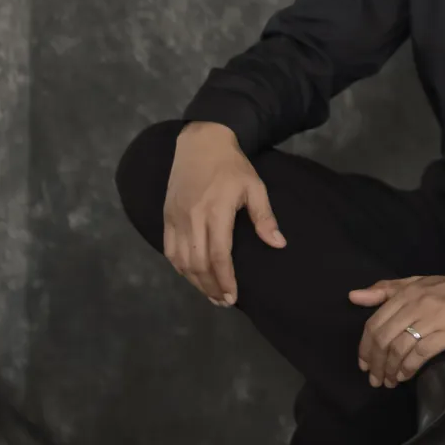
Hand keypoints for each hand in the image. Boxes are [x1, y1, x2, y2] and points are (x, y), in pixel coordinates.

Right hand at [162, 121, 286, 305]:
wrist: (200, 142)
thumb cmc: (232, 165)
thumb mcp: (255, 187)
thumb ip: (264, 217)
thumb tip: (278, 244)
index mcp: (216, 211)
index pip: (219, 256)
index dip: (225, 280)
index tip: (233, 297)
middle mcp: (192, 218)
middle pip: (198, 264)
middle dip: (211, 287)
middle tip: (224, 302)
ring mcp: (176, 217)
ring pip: (181, 260)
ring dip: (195, 282)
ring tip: (210, 294)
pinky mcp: (166, 215)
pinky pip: (169, 249)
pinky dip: (179, 267)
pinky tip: (191, 276)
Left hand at [350, 272, 444, 387]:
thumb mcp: (420, 284)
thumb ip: (387, 290)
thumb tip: (353, 296)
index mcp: (408, 292)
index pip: (375, 322)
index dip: (365, 347)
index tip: (364, 364)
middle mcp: (418, 303)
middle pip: (384, 337)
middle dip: (376, 363)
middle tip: (375, 379)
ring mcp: (434, 317)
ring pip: (400, 347)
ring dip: (390, 369)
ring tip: (390, 382)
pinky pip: (421, 353)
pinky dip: (408, 368)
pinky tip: (405, 376)